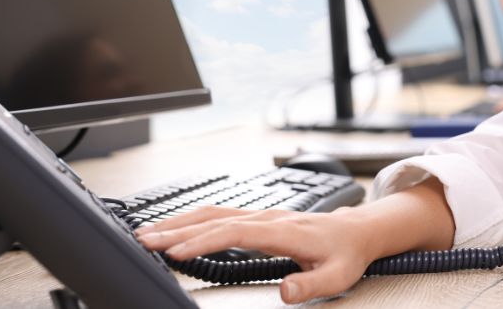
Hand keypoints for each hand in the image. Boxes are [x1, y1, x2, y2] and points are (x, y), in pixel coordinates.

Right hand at [136, 177, 454, 304]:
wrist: (357, 231)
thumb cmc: (346, 254)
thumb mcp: (338, 276)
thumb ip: (311, 284)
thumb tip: (285, 291)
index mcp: (284, 230)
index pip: (237, 232)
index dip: (205, 241)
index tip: (177, 252)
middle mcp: (269, 217)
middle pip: (216, 217)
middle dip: (178, 228)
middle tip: (144, 239)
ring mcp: (262, 215)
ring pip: (214, 212)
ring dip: (180, 220)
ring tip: (148, 232)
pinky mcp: (258, 218)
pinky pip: (220, 214)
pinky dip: (193, 219)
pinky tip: (175, 228)